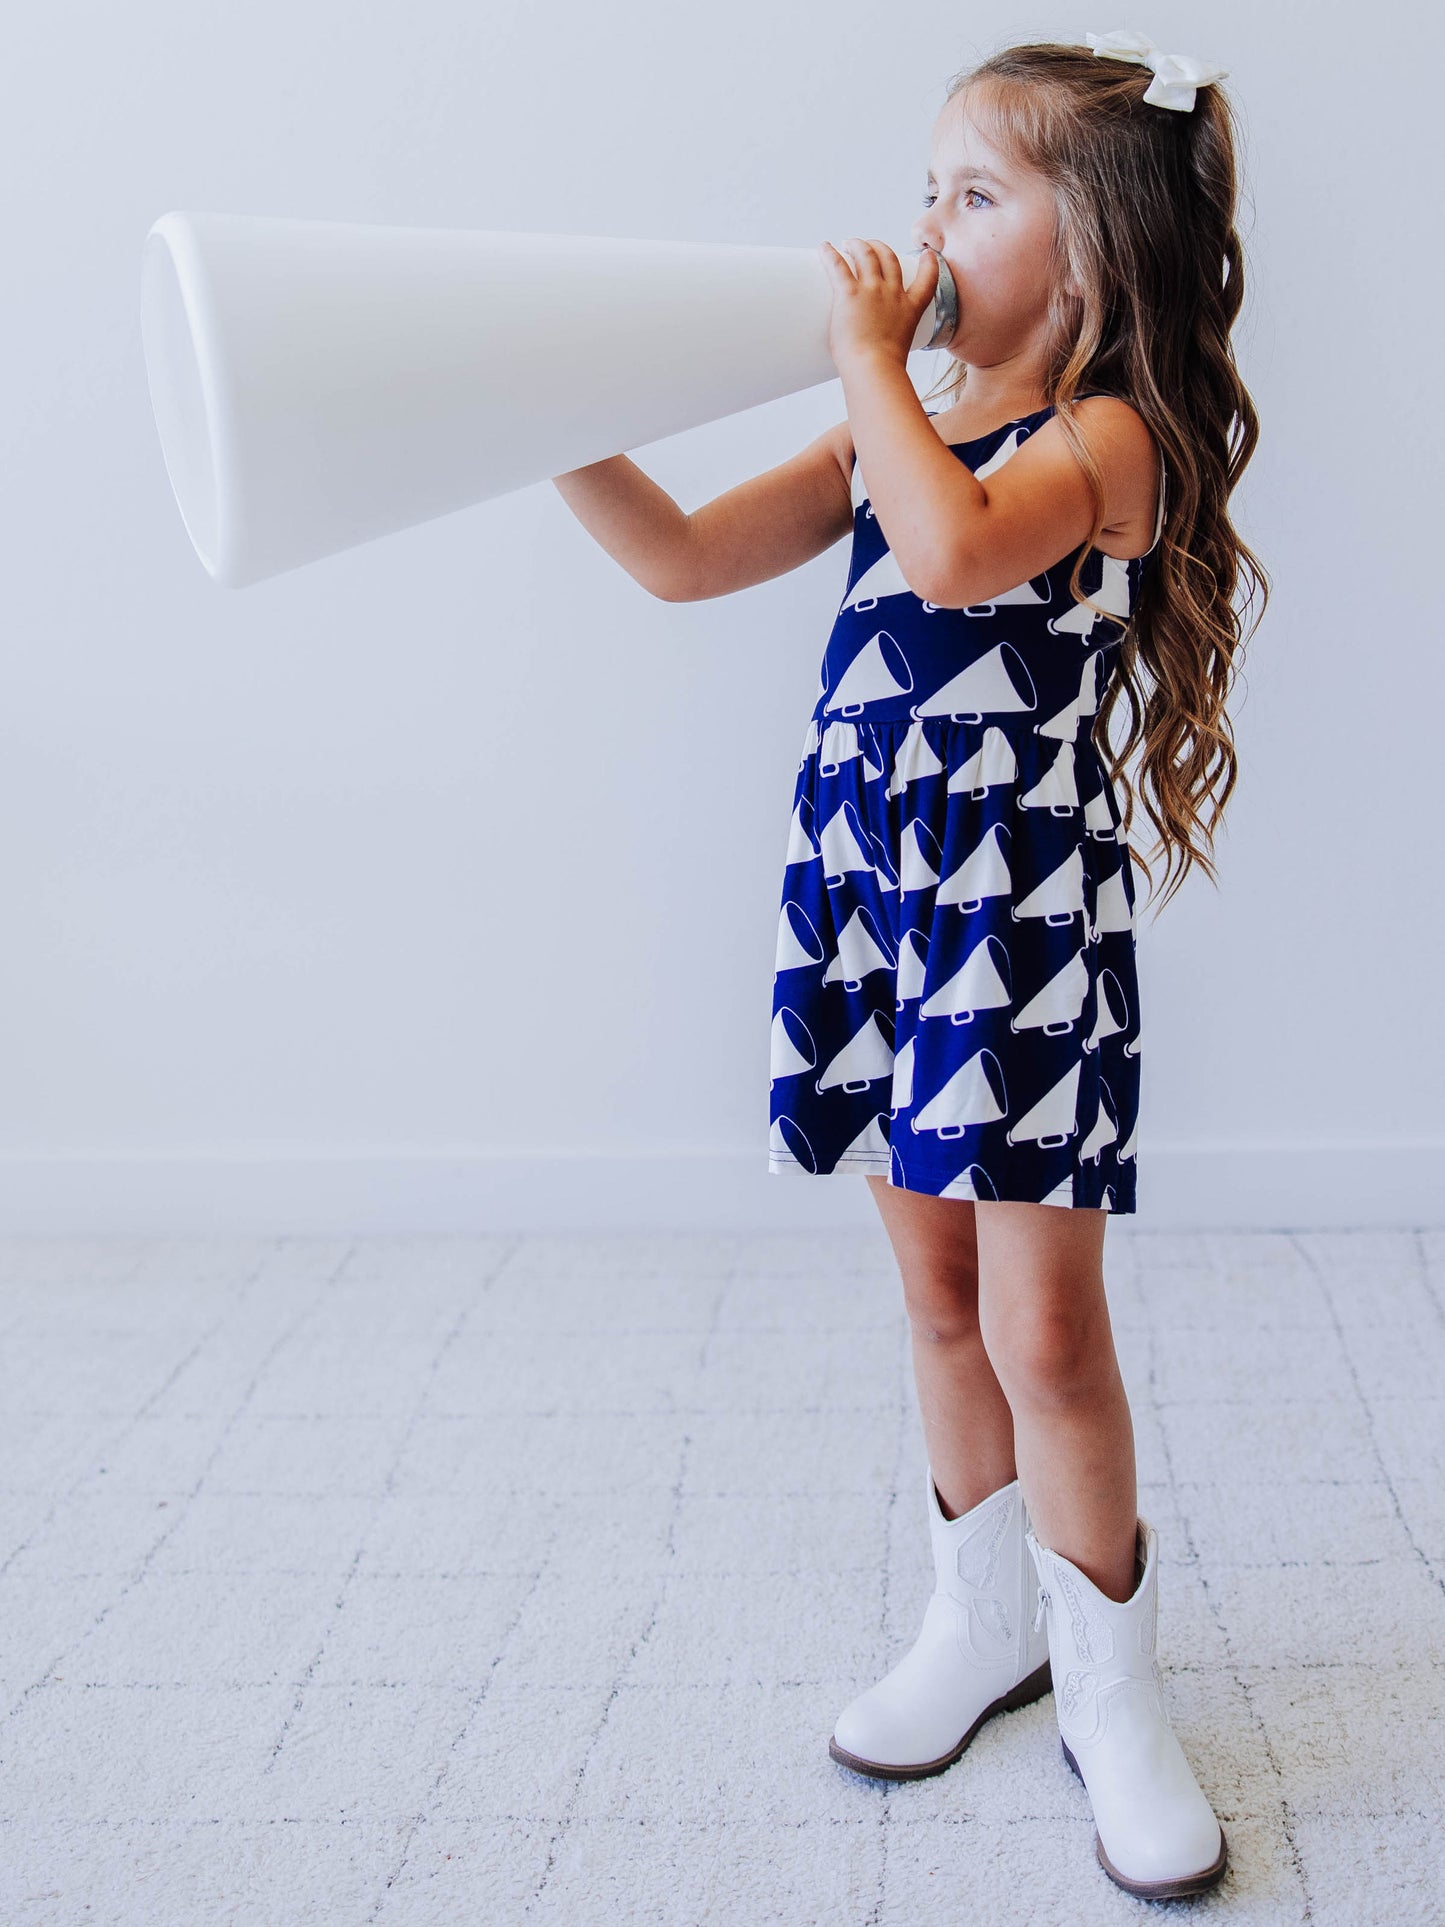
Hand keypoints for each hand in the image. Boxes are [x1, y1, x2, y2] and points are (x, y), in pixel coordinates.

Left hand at [816, 238, 938, 371]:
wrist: (875, 369)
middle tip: (869, 246)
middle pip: (889, 259)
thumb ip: (888, 352)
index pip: (927, 281)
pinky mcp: (849, 293)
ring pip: (866, 255)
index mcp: (910, 309)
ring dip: (857, 245)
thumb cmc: (883, 370)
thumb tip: (872, 365)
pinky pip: (838, 265)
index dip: (928, 265)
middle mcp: (893, 294)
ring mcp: (872, 291)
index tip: (928, 254)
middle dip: (880, 247)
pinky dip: (829, 253)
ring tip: (848, 243)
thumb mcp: (897, 354)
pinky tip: (824, 247)